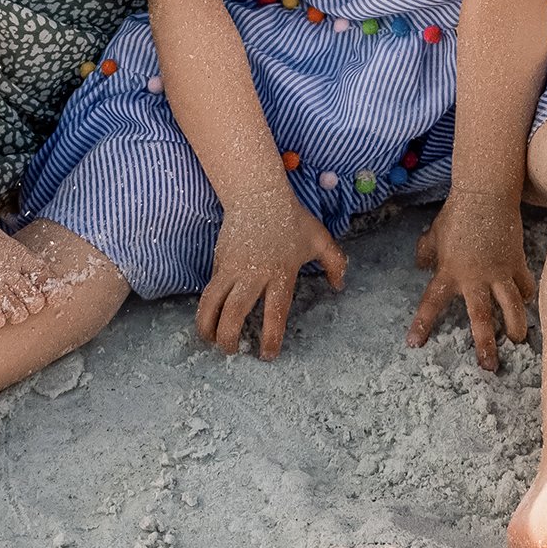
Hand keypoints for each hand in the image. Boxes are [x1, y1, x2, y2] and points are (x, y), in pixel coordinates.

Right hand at [196, 186, 346, 357]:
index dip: (270, 337)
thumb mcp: (319, 238)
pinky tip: (208, 316)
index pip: (275, 313)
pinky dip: (207, 305)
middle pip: (235, 312)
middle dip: (228, 336)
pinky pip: (211, 287)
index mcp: (280, 273)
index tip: (267, 355)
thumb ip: (334, 262)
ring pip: (213, 302)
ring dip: (207, 324)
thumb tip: (340, 285)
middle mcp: (253, 274)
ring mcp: (232, 267)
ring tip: (208, 339)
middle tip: (230, 351)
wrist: (257, 192)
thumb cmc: (291, 217)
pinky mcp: (219, 260)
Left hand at [407, 188, 533, 366]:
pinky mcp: (517, 263)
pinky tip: (527, 304)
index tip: (414, 344)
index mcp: (449, 272)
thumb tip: (420, 264)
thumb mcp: (434, 234)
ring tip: (516, 341)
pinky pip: (525, 287)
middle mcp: (475, 278)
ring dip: (515, 327)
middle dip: (485, 345)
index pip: (432, 303)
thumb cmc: (456, 214)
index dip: (423, 325)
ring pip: (512, 308)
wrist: (486, 194)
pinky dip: (527, 296)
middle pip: (481, 318)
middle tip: (489, 367)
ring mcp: (499, 272)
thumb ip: (426, 252)